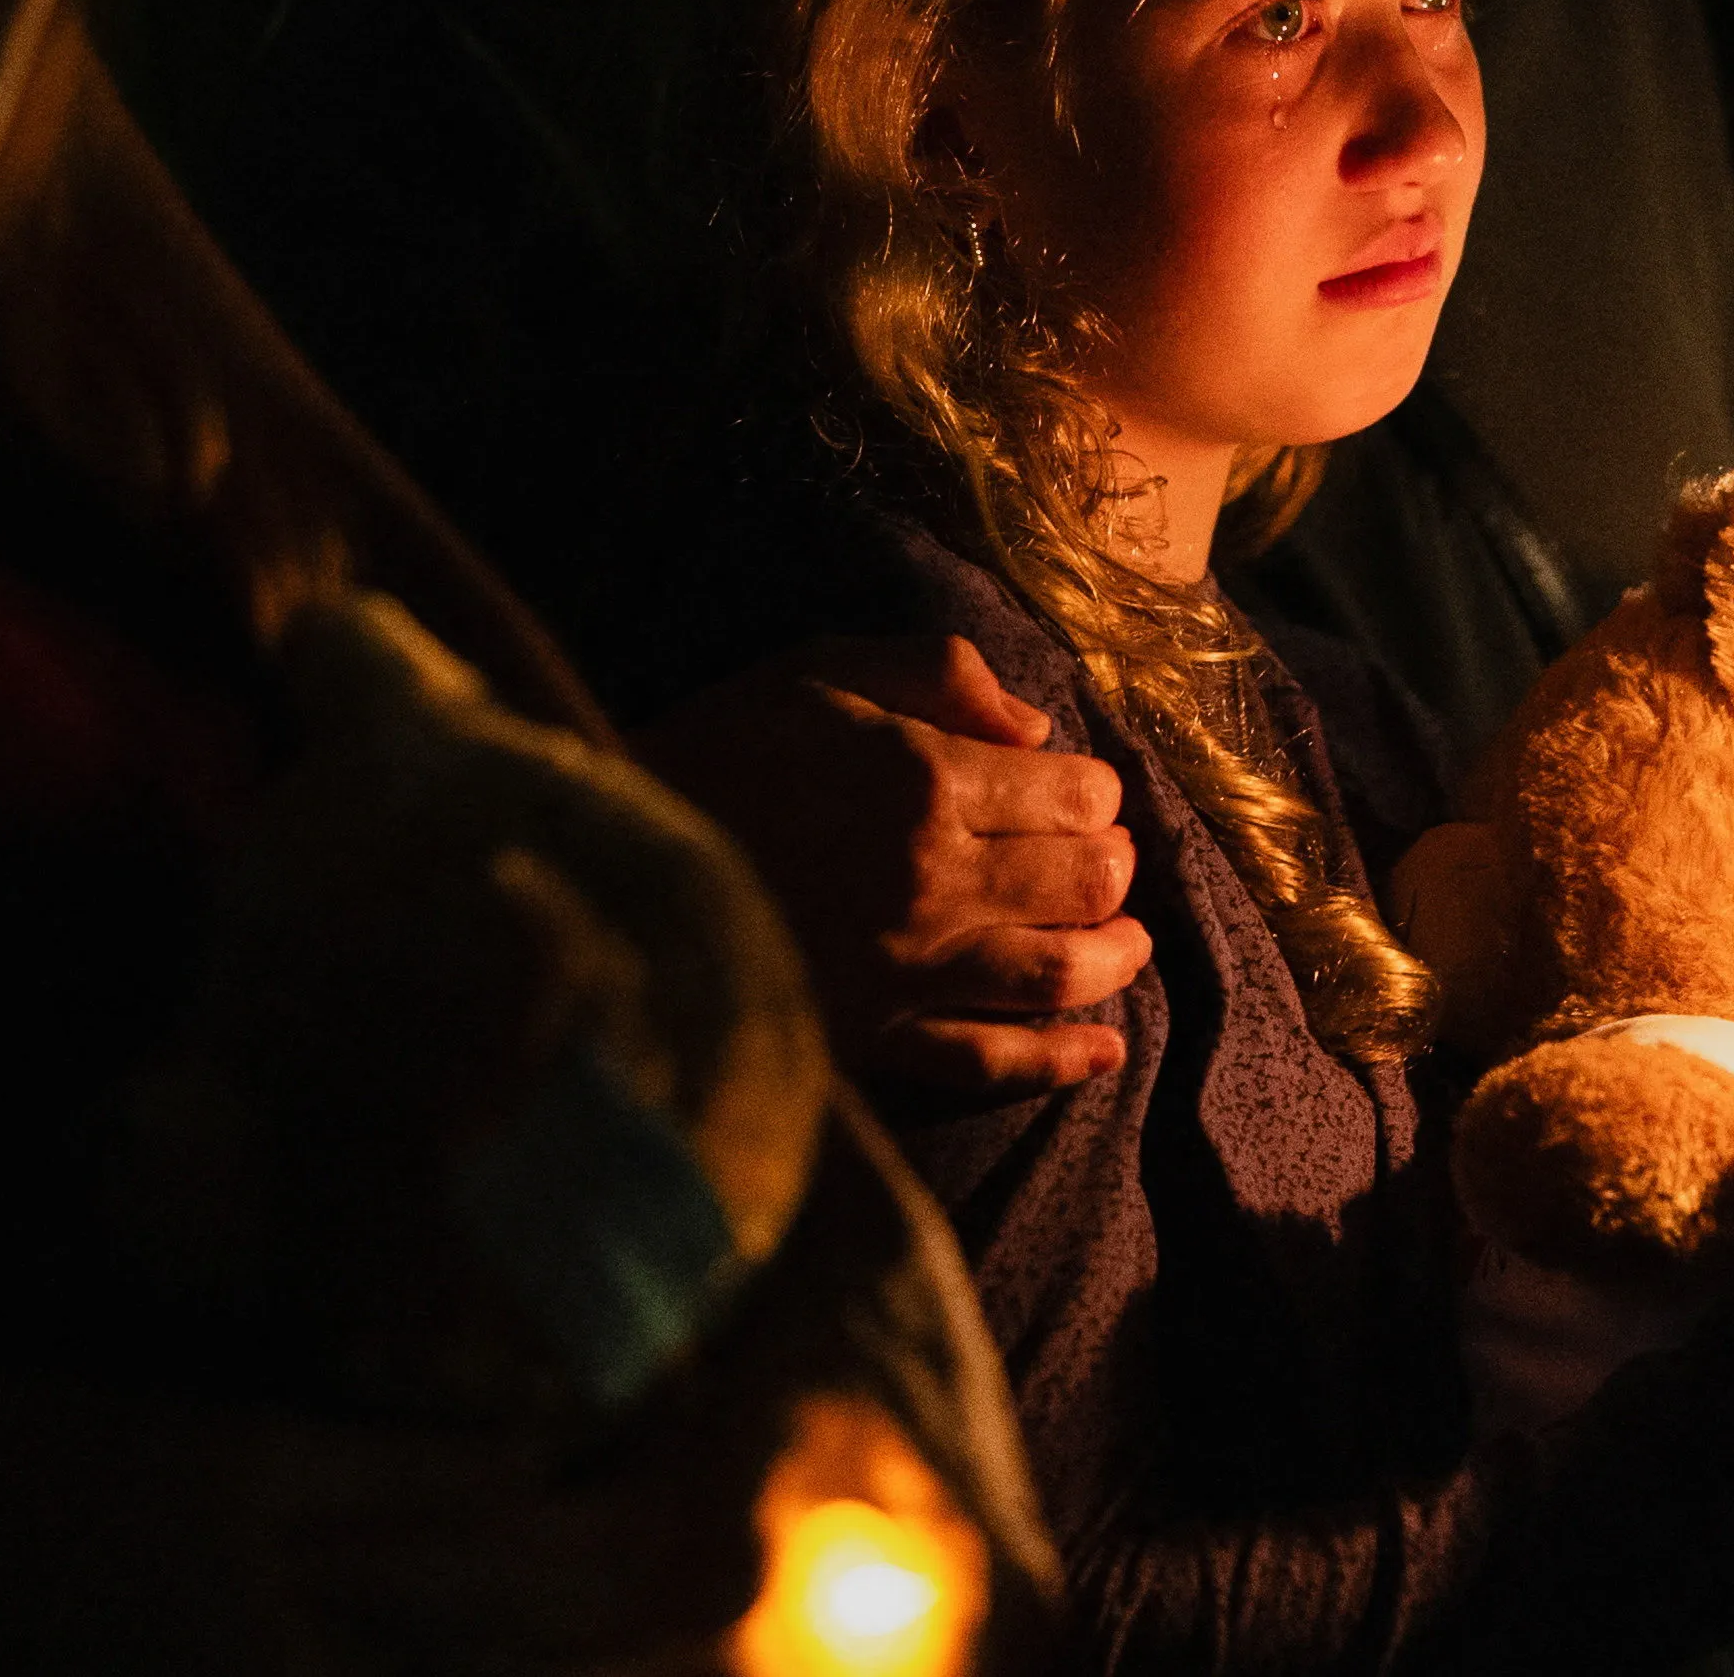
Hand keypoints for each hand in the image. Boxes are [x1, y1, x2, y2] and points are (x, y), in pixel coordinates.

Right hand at [637, 637, 1149, 1096]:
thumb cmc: (711, 753)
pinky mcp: (874, 1037)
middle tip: (1107, 859)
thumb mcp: (817, 671)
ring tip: (1128, 940)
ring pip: (1060, 972)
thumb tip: (1036, 730)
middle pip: (1086, 882)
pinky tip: (1105, 1049)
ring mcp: (907, 969)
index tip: (1078, 791)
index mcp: (922, 779)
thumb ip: (937, 674)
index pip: (1076, 793)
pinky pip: (989, 1062)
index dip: (1095, 790)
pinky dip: (1060, 1059)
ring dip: (1116, 955)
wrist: (605, 866)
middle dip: (1114, 865)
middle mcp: (932, 881)